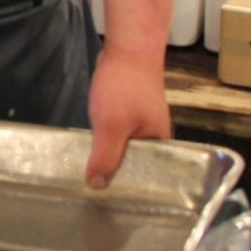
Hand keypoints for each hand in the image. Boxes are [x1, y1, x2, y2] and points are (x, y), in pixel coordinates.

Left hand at [85, 44, 170, 188]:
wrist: (128, 49)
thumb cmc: (124, 88)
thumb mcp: (111, 127)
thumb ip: (105, 157)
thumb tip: (97, 186)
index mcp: (161, 144)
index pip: (149, 177)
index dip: (130, 189)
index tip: (110, 202)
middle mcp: (155, 136)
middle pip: (136, 163)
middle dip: (117, 174)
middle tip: (93, 191)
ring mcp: (143, 122)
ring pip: (125, 148)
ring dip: (109, 156)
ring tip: (89, 175)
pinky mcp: (130, 111)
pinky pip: (118, 133)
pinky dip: (106, 139)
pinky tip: (91, 147)